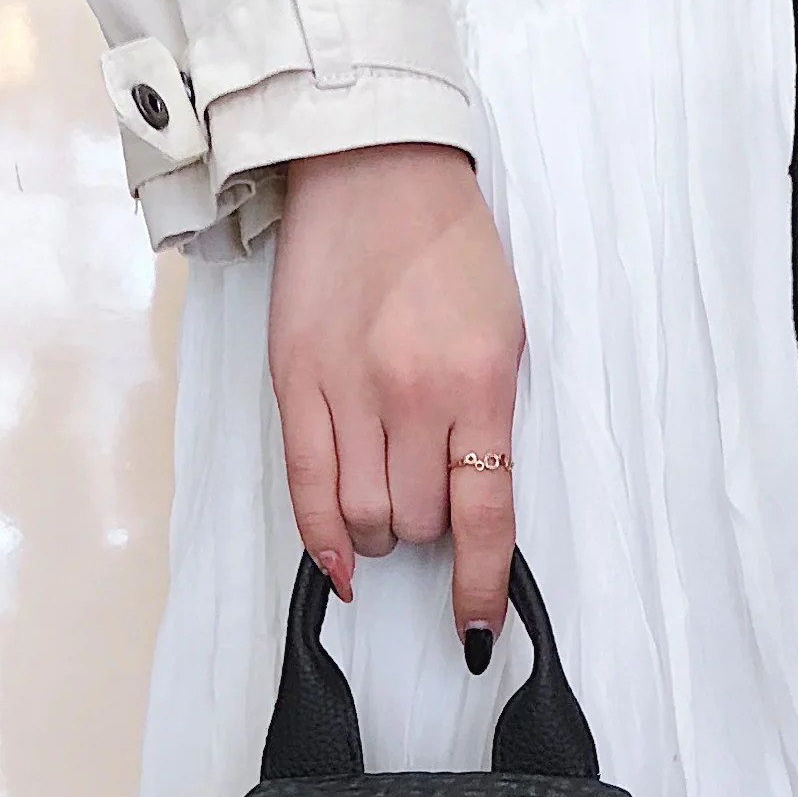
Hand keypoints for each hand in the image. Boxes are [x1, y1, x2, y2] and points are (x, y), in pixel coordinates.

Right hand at [267, 141, 524, 654]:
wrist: (375, 166)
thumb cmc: (450, 249)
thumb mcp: (503, 334)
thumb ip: (487, 423)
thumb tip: (471, 512)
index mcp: (479, 384)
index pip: (482, 517)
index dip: (479, 586)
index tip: (477, 630)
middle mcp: (411, 395)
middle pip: (416, 522)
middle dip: (426, 534)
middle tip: (427, 501)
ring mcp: (346, 390)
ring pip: (362, 516)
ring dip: (378, 533)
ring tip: (385, 500)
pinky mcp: (294, 381)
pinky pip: (305, 486)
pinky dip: (324, 538)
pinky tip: (339, 562)